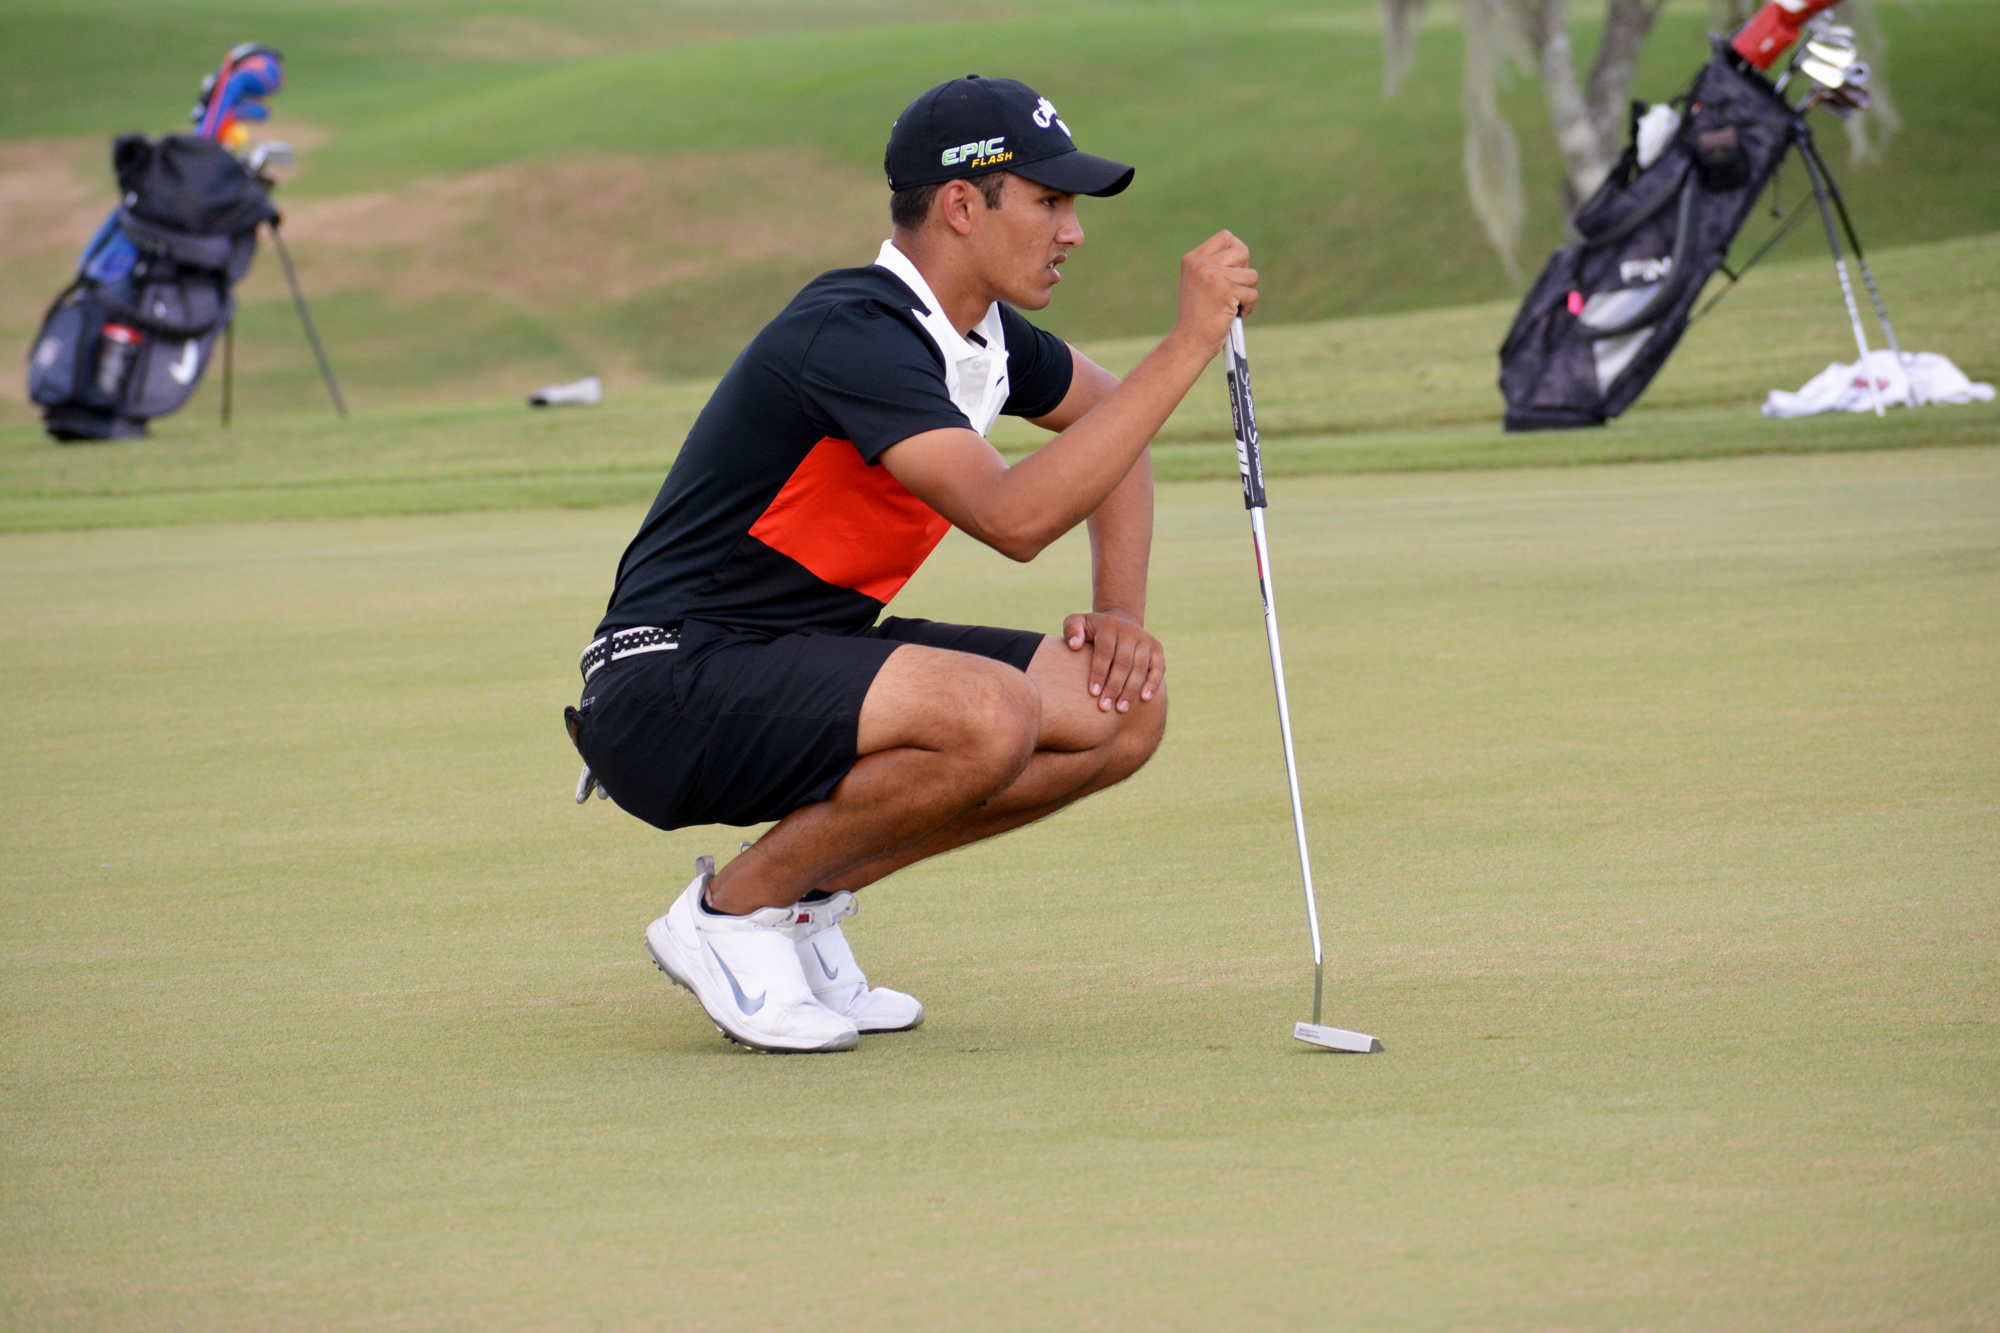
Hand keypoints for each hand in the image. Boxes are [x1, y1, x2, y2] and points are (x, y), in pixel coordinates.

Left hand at [1062, 610, 1164, 712]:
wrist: (1120, 620)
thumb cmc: (1092, 629)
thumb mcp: (1077, 622)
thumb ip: (1071, 629)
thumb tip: (1075, 645)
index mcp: (1109, 625)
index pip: (1105, 652)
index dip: (1099, 673)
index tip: (1093, 693)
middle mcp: (1130, 630)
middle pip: (1123, 663)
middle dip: (1113, 687)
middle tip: (1104, 707)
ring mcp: (1146, 639)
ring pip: (1140, 668)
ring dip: (1130, 690)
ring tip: (1120, 709)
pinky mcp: (1157, 648)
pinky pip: (1158, 668)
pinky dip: (1153, 683)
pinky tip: (1144, 699)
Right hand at [1170, 230, 1258, 354]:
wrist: (1189, 342)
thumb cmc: (1198, 317)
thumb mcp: (1199, 283)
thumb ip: (1215, 265)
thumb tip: (1242, 251)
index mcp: (1192, 259)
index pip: (1226, 237)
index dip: (1236, 254)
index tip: (1229, 273)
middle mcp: (1200, 263)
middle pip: (1243, 252)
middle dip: (1244, 274)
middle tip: (1231, 291)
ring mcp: (1212, 276)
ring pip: (1251, 275)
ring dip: (1247, 293)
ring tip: (1231, 306)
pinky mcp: (1225, 291)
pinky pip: (1252, 294)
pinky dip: (1248, 307)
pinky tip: (1232, 315)